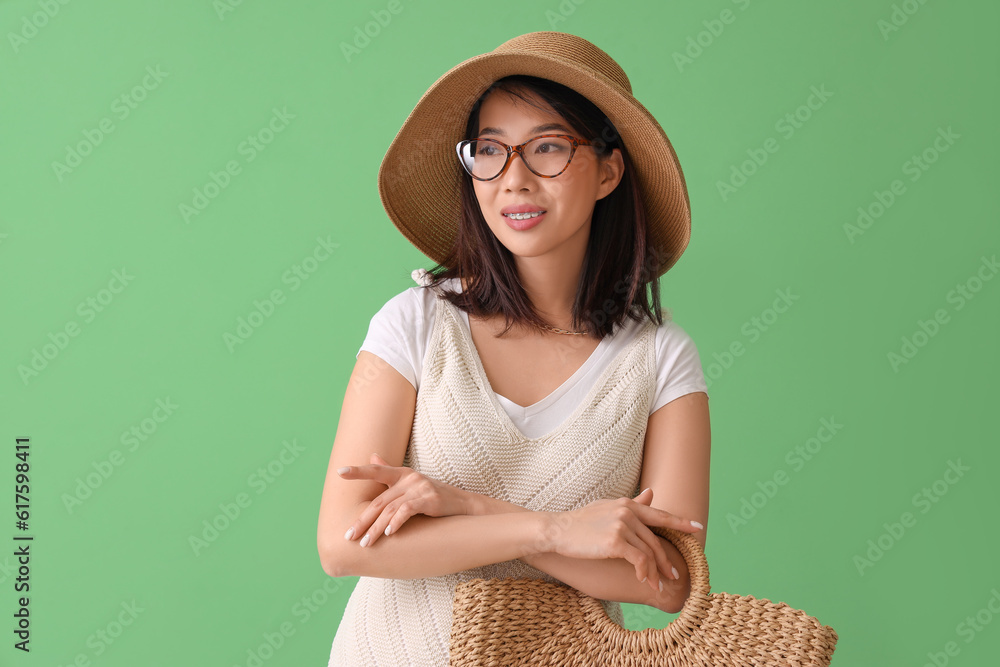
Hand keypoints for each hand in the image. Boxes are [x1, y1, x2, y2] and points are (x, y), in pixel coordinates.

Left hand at [338, 454, 474, 547]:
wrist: (463, 505)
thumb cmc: (435, 496)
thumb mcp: (412, 482)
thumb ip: (390, 471)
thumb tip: (372, 456)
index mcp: (402, 473)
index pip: (376, 470)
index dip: (358, 471)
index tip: (339, 472)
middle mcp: (409, 478)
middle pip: (379, 501)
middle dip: (362, 520)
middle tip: (349, 536)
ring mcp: (420, 488)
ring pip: (390, 510)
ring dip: (375, 528)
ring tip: (365, 543)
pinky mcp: (429, 499)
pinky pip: (407, 511)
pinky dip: (396, 522)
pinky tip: (388, 533)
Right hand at [539, 488, 699, 593]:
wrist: (557, 530)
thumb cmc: (580, 522)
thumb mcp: (607, 508)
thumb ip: (632, 504)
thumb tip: (651, 493)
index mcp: (627, 504)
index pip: (660, 515)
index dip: (680, 522)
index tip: (697, 529)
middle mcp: (627, 512)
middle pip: (655, 540)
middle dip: (666, 560)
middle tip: (673, 575)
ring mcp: (622, 526)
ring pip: (648, 553)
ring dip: (655, 572)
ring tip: (658, 586)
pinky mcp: (615, 541)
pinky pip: (638, 560)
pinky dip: (644, 572)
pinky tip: (643, 580)